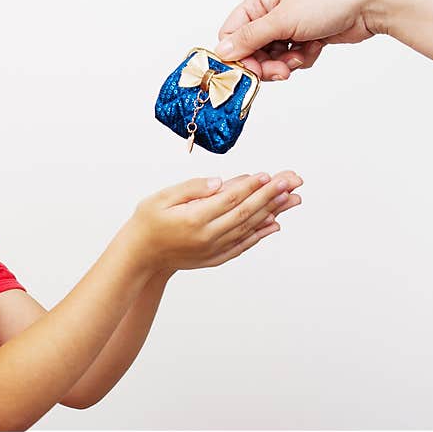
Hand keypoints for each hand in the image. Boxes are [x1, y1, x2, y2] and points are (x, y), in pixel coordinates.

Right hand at [127, 170, 302, 272]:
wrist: (140, 255)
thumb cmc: (148, 222)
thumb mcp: (161, 198)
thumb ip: (191, 188)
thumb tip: (219, 182)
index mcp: (193, 218)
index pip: (229, 199)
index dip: (250, 186)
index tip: (267, 174)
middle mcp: (207, 236)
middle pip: (245, 213)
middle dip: (270, 196)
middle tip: (290, 182)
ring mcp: (213, 249)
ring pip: (248, 228)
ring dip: (272, 212)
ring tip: (292, 198)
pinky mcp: (215, 257)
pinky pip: (243, 245)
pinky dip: (260, 234)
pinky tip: (275, 224)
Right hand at [214, 0, 383, 80]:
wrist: (370, 3)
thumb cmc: (328, 0)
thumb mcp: (282, 20)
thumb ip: (249, 38)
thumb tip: (221, 51)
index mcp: (259, 1)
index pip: (231, 34)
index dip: (237, 56)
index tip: (250, 71)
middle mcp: (270, 13)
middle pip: (251, 50)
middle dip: (265, 64)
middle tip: (280, 72)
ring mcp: (288, 26)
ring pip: (271, 58)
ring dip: (285, 63)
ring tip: (300, 57)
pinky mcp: (304, 38)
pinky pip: (290, 59)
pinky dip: (301, 59)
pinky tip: (315, 47)